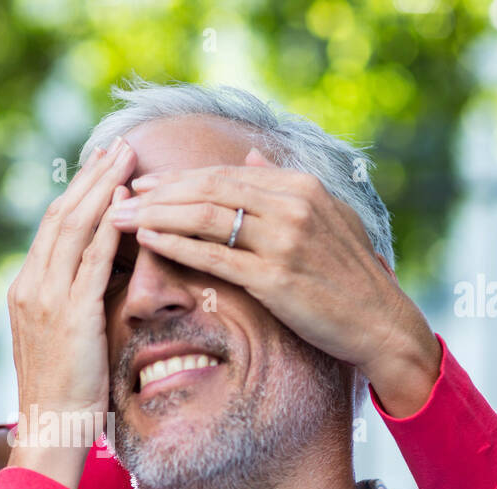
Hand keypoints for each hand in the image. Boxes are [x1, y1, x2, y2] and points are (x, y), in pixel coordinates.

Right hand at [4, 138, 136, 486]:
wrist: (50, 429)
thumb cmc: (64, 392)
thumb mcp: (65, 338)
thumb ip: (74, 303)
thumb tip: (99, 278)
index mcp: (26, 289)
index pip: (52, 227)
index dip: (79, 192)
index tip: (103, 165)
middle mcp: (30, 286)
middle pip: (60, 214)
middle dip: (92, 176)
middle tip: (119, 144)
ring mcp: (46, 299)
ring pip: (73, 227)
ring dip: (103, 187)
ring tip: (127, 157)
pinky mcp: (70, 315)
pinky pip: (92, 259)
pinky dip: (110, 226)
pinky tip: (129, 203)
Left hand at [110, 148, 440, 415]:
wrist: (382, 324)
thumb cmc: (350, 277)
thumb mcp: (326, 218)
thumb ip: (284, 186)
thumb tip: (253, 155)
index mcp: (300, 187)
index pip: (224, 175)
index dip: (177, 178)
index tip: (141, 183)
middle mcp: (292, 205)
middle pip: (207, 189)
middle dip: (156, 192)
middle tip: (114, 196)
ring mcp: (284, 240)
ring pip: (204, 217)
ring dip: (155, 215)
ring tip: (118, 217)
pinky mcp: (276, 278)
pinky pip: (214, 256)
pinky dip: (177, 245)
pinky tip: (149, 240)